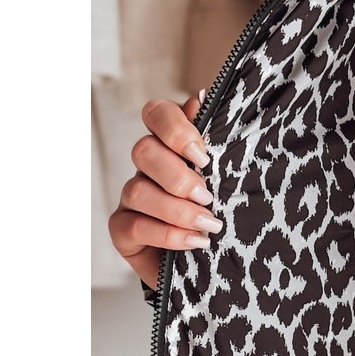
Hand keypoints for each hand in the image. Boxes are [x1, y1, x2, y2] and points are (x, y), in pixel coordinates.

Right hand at [108, 91, 220, 290]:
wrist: (221, 261)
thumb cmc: (227, 209)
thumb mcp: (231, 175)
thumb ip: (219, 138)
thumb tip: (203, 94)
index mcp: (173, 144)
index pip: (157, 114)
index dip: (174, 129)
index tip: (203, 155)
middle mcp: (149, 166)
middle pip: (143, 151)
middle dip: (177, 175)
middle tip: (208, 195)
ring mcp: (132, 197)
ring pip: (139, 191)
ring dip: (177, 210)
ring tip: (210, 225)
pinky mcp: (123, 230)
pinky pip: (134, 226)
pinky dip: (168, 235)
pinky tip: (196, 243)